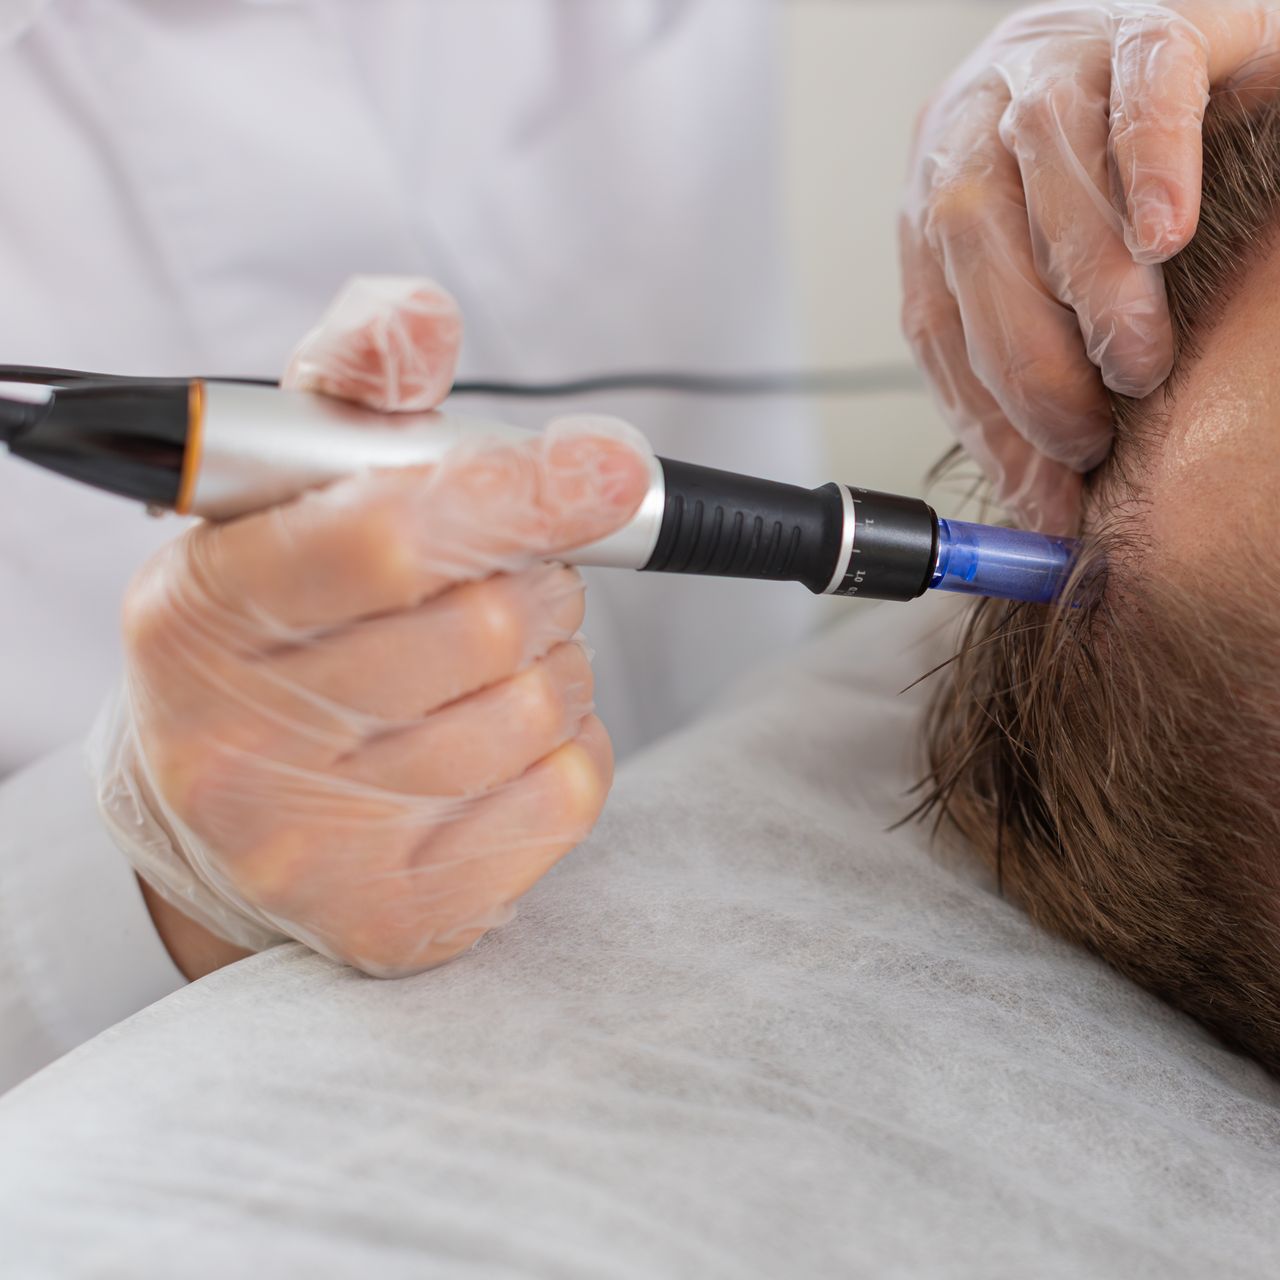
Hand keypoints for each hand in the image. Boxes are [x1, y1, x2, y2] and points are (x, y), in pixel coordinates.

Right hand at [93, 277, 647, 977]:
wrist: (224, 815)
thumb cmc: (279, 627)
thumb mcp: (285, 493)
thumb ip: (357, 391)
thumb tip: (422, 319)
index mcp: (198, 611)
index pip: (388, 537)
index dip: (518, 492)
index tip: (605, 468)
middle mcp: (238, 744)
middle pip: (491, 624)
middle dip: (531, 579)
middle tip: (500, 578)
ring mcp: (317, 847)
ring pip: (544, 704)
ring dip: (553, 659)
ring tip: (486, 662)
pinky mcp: (404, 919)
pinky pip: (573, 787)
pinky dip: (570, 741)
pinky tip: (501, 738)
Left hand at [901, 1, 1279, 530]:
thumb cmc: (1187, 202)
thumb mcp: (1102, 296)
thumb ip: (1064, 377)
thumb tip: (1052, 512)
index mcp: (957, 187)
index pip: (937, 309)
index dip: (985, 412)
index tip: (1045, 493)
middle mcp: (991, 112)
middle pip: (968, 230)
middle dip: (1026, 352)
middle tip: (1094, 429)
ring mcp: (1072, 53)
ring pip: (1047, 155)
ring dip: (1087, 276)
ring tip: (1139, 361)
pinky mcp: (1164, 18)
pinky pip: (1146, 76)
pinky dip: (1150, 157)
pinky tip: (1167, 233)